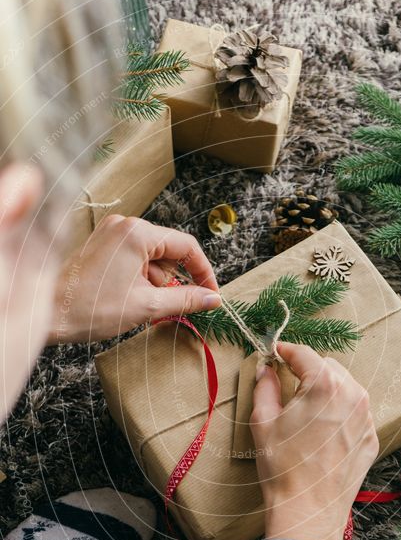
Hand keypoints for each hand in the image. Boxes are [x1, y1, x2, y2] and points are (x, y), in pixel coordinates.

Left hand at [47, 214, 220, 343]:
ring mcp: (111, 234)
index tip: (210, 294)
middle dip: (171, 281)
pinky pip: (134, 259)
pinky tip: (127, 298)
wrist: (48, 313)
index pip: (186, 246)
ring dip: (153, 283)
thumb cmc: (91, 307)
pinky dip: (139, 279)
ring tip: (135, 304)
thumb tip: (213, 298)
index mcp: (138, 233)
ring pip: (152, 258)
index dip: (204, 272)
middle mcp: (125, 226)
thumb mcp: (147, 306)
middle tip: (162, 306)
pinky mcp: (102, 246)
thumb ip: (186, 299)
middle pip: (169, 252)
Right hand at [250, 342, 378, 539]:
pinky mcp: (370, 437)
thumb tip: (267, 370)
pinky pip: (355, 411)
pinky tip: (321, 429)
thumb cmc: (282, 467)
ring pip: (345, 386)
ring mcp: (365, 417)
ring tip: (305, 408)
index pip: (304, 354)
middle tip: (287, 383)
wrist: (308, 510)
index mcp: (324, 385)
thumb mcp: (263, 422)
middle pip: (328, 366)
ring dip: (326, 389)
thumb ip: (265, 387)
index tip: (274, 352)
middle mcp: (352, 395)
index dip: (285, 351)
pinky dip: (339, 411)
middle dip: (307, 370)